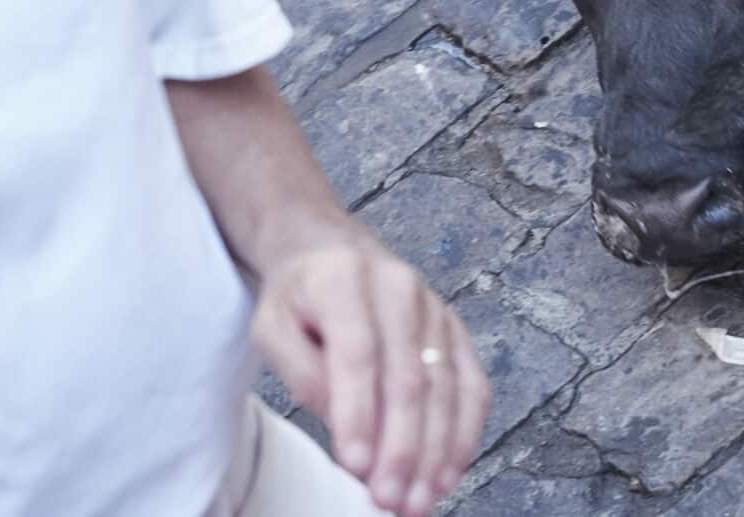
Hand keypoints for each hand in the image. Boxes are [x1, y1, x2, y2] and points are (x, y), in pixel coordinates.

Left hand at [251, 236, 489, 516]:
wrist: (330, 251)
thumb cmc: (298, 298)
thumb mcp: (272, 327)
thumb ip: (301, 371)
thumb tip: (342, 420)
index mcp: (344, 279)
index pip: (358, 355)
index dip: (359, 414)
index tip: (357, 467)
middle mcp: (398, 288)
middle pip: (408, 378)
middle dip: (401, 449)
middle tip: (389, 500)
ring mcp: (434, 307)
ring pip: (445, 388)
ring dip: (435, 453)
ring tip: (417, 501)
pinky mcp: (455, 329)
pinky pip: (471, 385)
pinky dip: (464, 434)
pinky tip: (449, 473)